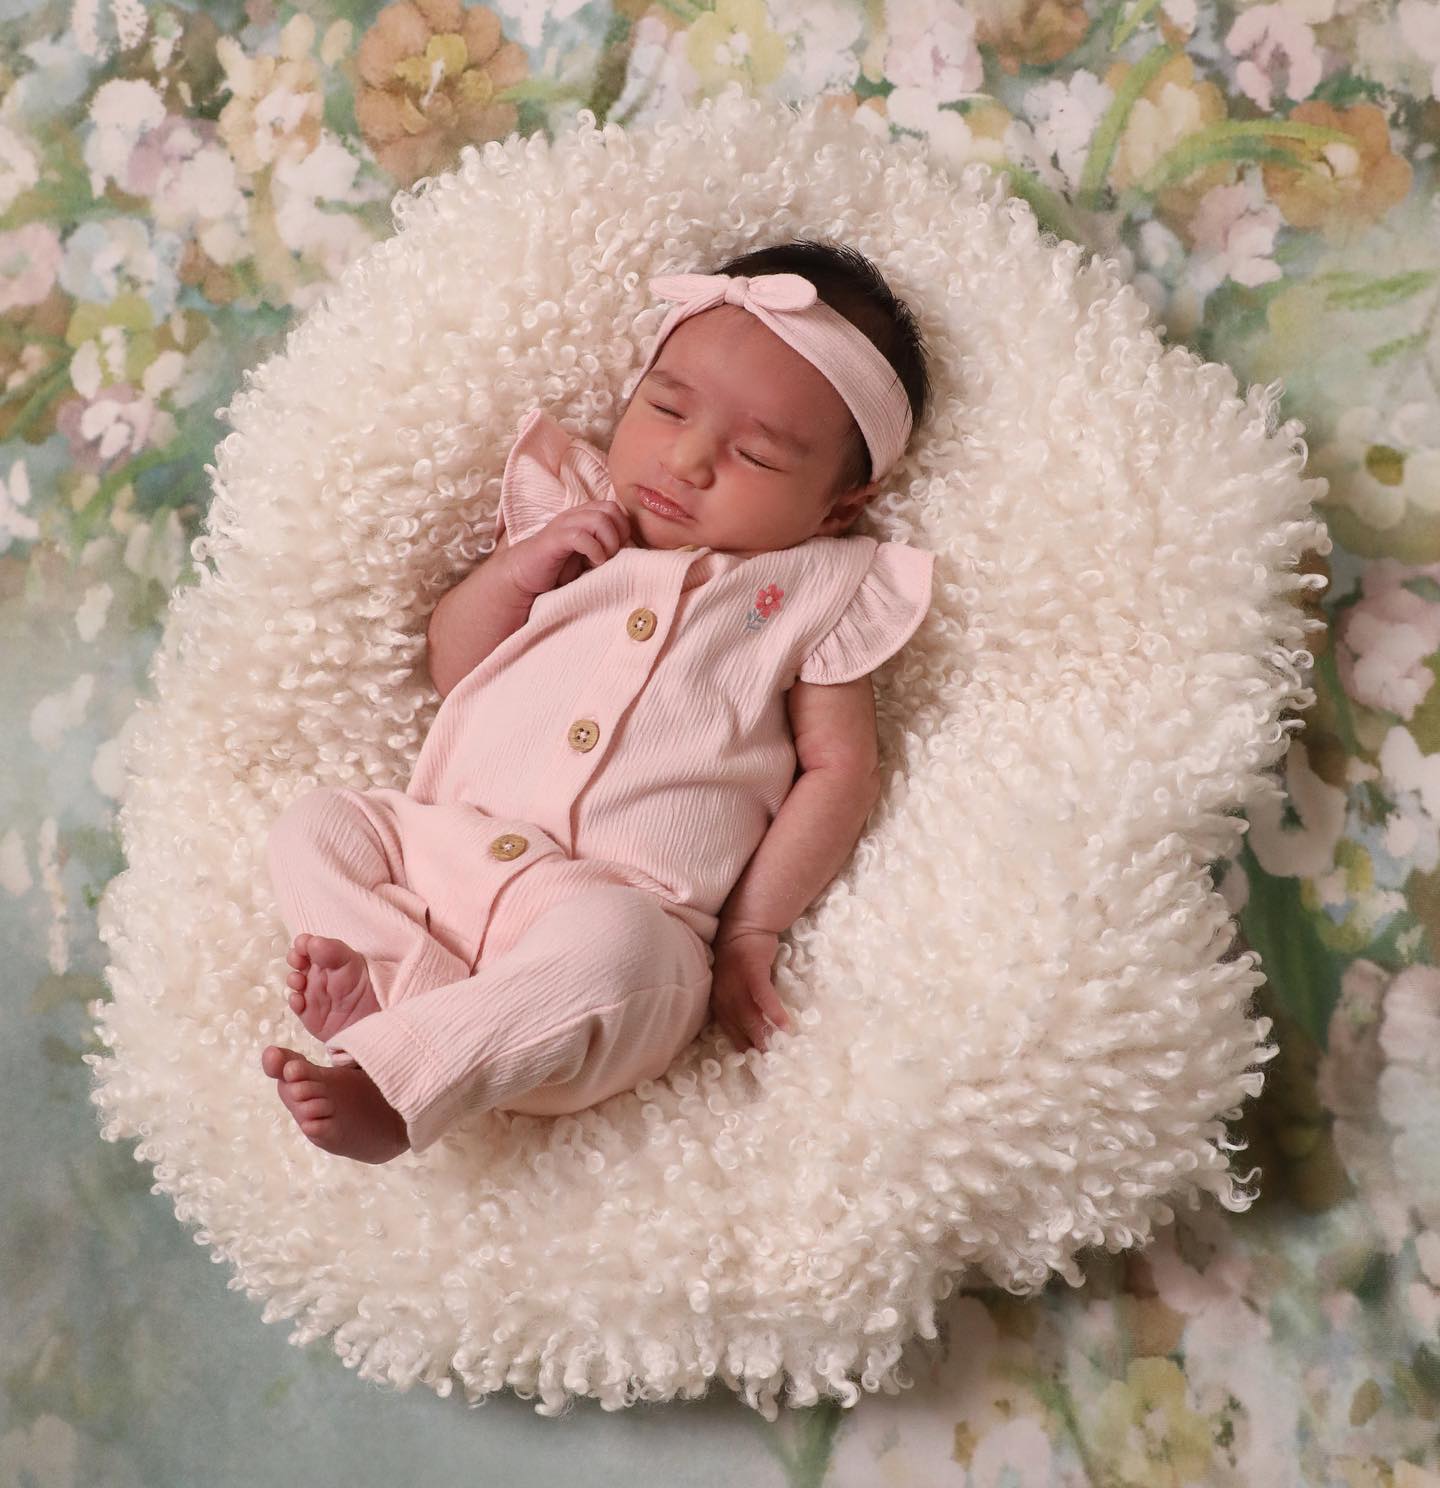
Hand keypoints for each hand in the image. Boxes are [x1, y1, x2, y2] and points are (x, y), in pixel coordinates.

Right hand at [505, 498, 631, 599]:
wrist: (524, 578)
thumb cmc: (559, 570)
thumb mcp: (589, 557)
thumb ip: (608, 550)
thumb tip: (634, 553)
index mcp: (584, 516)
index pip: (616, 509)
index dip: (624, 529)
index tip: (619, 552)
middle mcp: (574, 516)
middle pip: (611, 509)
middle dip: (619, 534)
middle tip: (612, 555)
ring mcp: (564, 525)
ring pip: (599, 519)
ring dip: (608, 543)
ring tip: (601, 560)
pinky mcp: (554, 540)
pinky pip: (581, 536)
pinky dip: (594, 550)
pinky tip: (592, 563)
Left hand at [709, 924, 793, 1053]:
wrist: (744, 926)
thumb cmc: (741, 956)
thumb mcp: (732, 984)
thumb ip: (737, 1003)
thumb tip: (752, 1028)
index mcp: (717, 1000)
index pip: (728, 1030)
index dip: (741, 1047)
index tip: (755, 1064)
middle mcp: (722, 994)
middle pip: (738, 1027)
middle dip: (754, 1046)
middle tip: (770, 1064)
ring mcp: (735, 983)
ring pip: (749, 1015)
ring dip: (764, 1033)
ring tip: (779, 1049)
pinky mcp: (751, 972)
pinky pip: (763, 997)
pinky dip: (773, 1012)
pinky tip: (785, 1025)